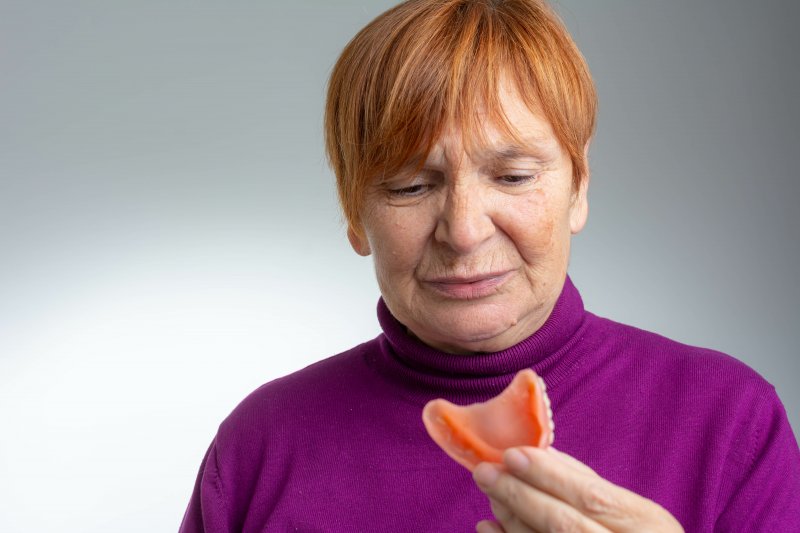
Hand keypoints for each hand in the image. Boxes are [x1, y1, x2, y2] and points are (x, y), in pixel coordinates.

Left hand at [472, 446, 683, 532]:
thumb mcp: (633, 512)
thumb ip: (588, 483)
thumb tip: (542, 452)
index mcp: (648, 526)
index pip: (592, 497)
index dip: (549, 476)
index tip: (512, 454)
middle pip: (564, 525)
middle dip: (519, 495)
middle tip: (485, 472)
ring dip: (511, 518)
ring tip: (490, 493)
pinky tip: (488, 527)